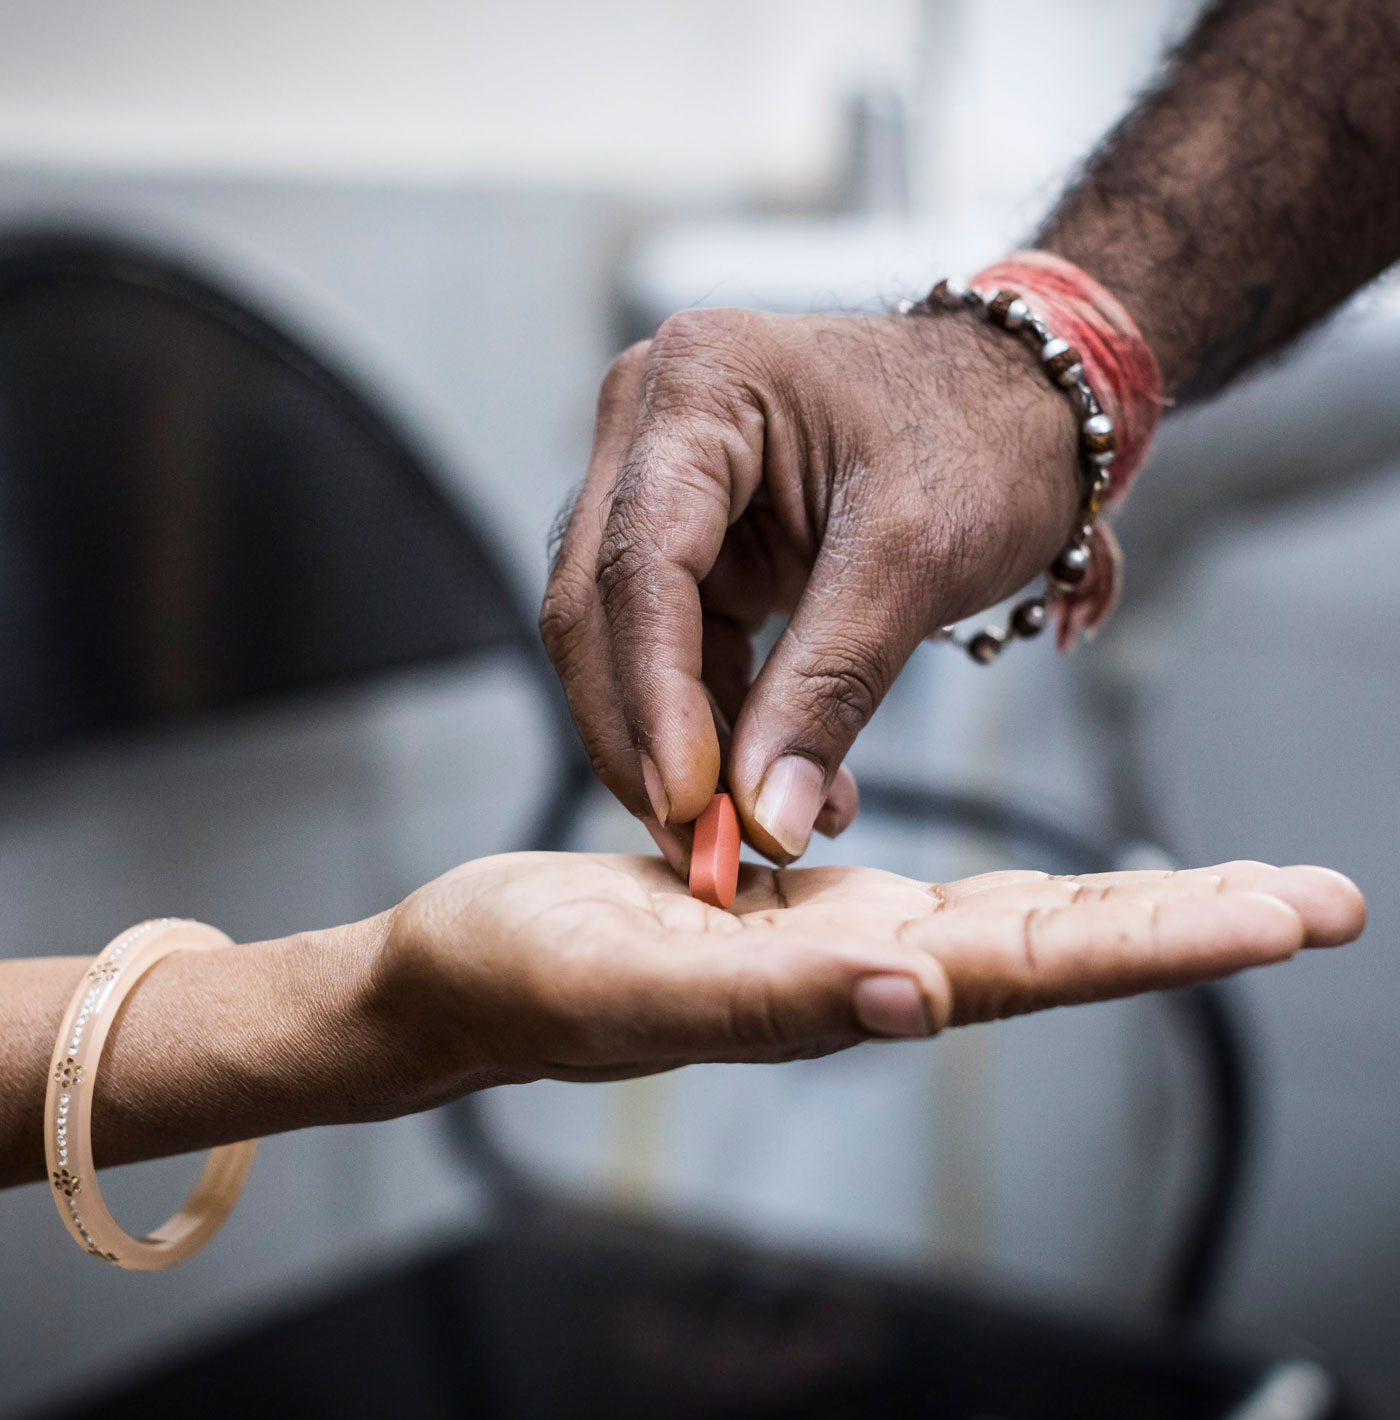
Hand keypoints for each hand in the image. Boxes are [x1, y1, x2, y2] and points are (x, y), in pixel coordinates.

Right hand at [364, 855, 1362, 1102]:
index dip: (1157, 942)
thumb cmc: (521, 981)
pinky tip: (1076, 881)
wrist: (464, 966)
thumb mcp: (630, 983)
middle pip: (1055, 944)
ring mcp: (840, 927)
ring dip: (1135, 903)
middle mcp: (863, 960)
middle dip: (1190, 924)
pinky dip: (1029, 880)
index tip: (1284, 917)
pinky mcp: (802, 896)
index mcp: (840, 981)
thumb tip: (919, 990)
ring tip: (1248, 889)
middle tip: (1327, 902)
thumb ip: (769, 997)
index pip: (1030, 965)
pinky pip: (936, 878)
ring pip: (1012, 912)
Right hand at [540, 308, 1079, 862]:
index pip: (640, 559)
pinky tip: (777, 785)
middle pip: (600, 607)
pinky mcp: (690, 540)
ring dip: (681, 748)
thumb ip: (831, 688)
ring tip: (760, 829)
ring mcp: (663, 481)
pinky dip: (716, 726)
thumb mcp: (917, 559)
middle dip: (644, 740)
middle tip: (702, 847)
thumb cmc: (986, 438)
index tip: (691, 803)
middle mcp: (652, 423)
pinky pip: (675, 650)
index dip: (654, 694)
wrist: (1025, 405)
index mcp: (703, 384)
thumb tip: (765, 819)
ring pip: (624, 642)